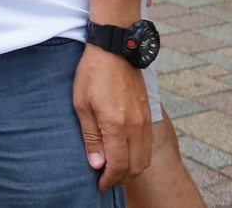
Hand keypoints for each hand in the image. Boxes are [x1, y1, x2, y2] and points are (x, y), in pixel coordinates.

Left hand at [73, 44, 151, 189]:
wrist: (116, 48)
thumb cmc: (93, 74)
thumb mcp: (82, 105)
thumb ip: (91, 137)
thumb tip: (97, 164)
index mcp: (117, 126)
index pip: (118, 165)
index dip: (109, 179)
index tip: (99, 184)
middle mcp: (136, 126)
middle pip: (136, 167)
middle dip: (121, 177)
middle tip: (106, 177)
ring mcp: (145, 120)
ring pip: (145, 157)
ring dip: (132, 168)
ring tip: (114, 166)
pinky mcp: (149, 113)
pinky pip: (148, 143)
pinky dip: (139, 154)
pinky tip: (125, 150)